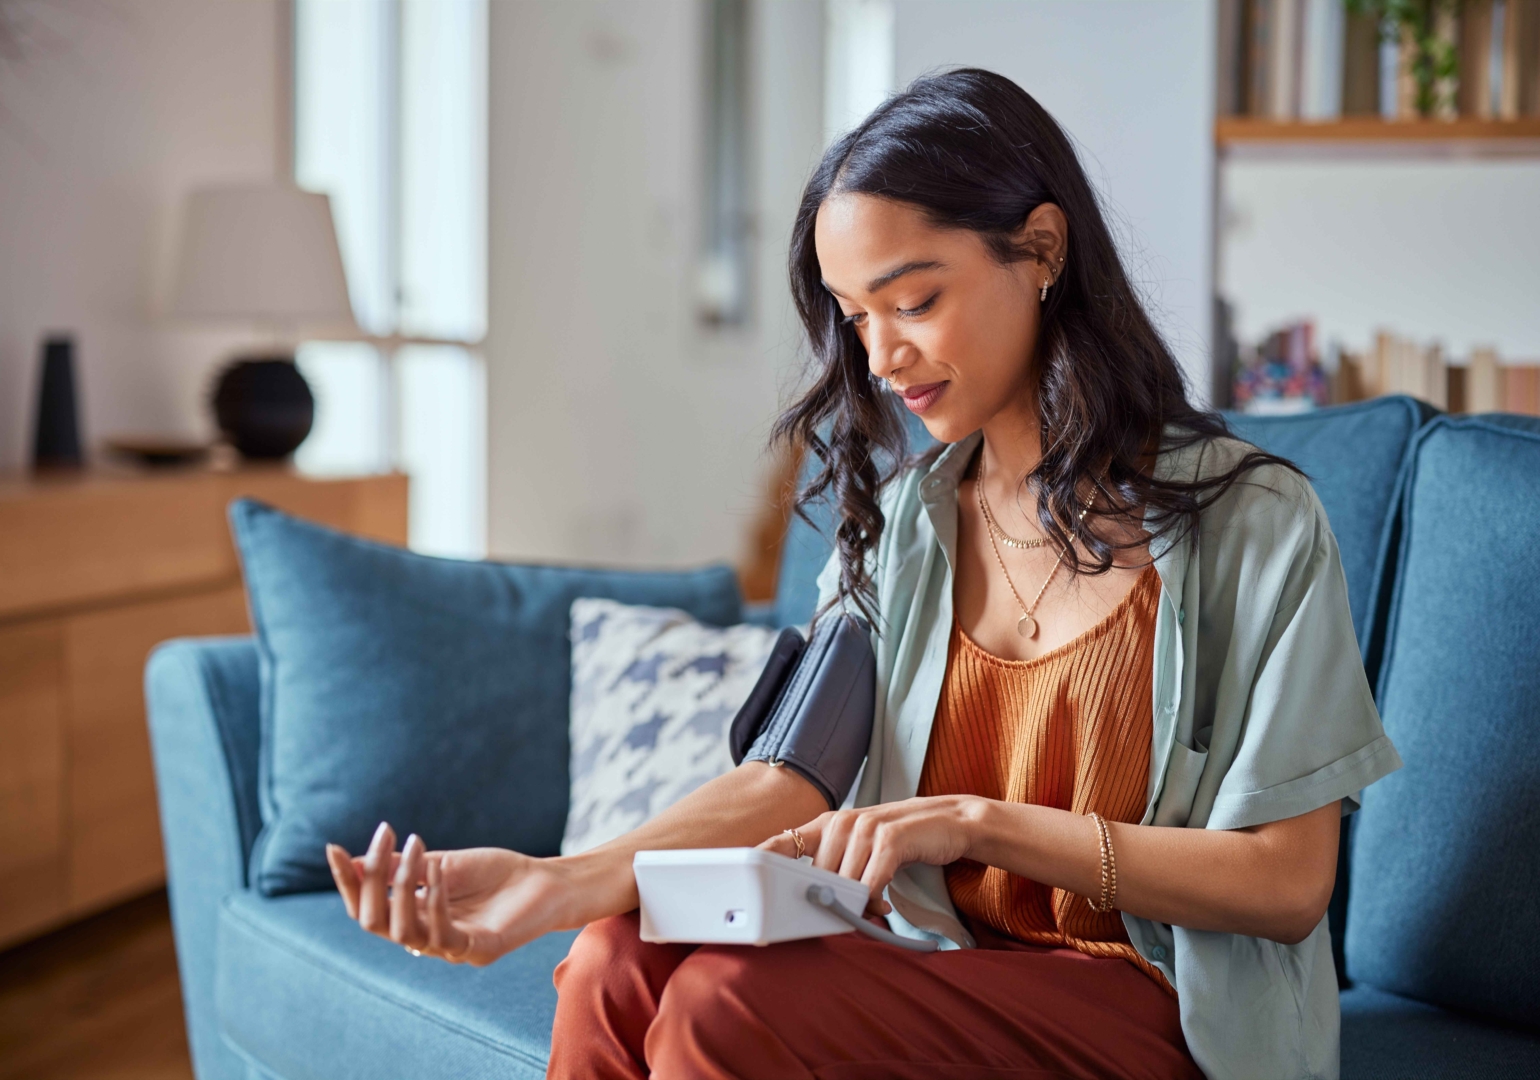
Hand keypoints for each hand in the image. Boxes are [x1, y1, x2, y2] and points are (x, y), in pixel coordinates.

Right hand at [325, 822, 601, 965]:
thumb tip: (352, 862)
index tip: (332, 848)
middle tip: (384, 839)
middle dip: (369, 880)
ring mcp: (449, 949)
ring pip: (402, 930)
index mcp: (412, 918)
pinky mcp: (477, 951)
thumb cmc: (494, 874)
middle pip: (374, 922)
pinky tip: (437, 872)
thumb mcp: (441, 864)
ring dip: (403, 885)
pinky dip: (434, 901)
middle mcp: (424, 939)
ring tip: (415, 847)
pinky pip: (443, 934)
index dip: (347, 882)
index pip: (365, 908)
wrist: (547, 882)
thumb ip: (402, 868)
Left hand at [757, 796, 981, 915]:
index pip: (783, 841)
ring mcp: (866, 828)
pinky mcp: (890, 839)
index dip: (761, 860)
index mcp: (828, 823)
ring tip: (872, 909)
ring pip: (843, 883)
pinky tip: (883, 906)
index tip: (742, 880)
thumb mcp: (861, 847)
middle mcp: (842, 821)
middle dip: (829, 901)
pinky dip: (874, 901)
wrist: (948, 821)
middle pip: (816, 876)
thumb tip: (810, 903)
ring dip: (856, 905)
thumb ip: (835, 868)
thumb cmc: (899, 841)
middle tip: (847, 913)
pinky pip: (870, 883)